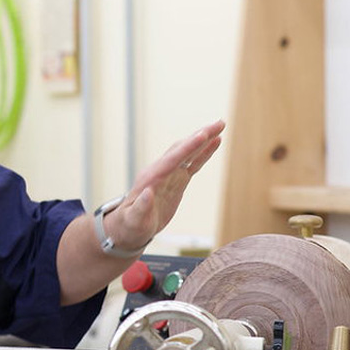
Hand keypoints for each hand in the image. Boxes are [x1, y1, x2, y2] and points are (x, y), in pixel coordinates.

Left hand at [101, 120, 224, 252]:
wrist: (129, 226)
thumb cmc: (130, 225)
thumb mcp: (134, 220)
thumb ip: (140, 208)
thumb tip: (147, 194)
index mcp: (151, 178)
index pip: (172, 159)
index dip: (188, 147)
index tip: (203, 135)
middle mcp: (160, 171)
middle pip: (182, 149)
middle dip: (200, 136)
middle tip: (219, 124)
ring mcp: (169, 174)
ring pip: (189, 152)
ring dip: (204, 139)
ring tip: (221, 126)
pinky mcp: (177, 180)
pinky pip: (193, 163)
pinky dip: (204, 153)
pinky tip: (215, 142)